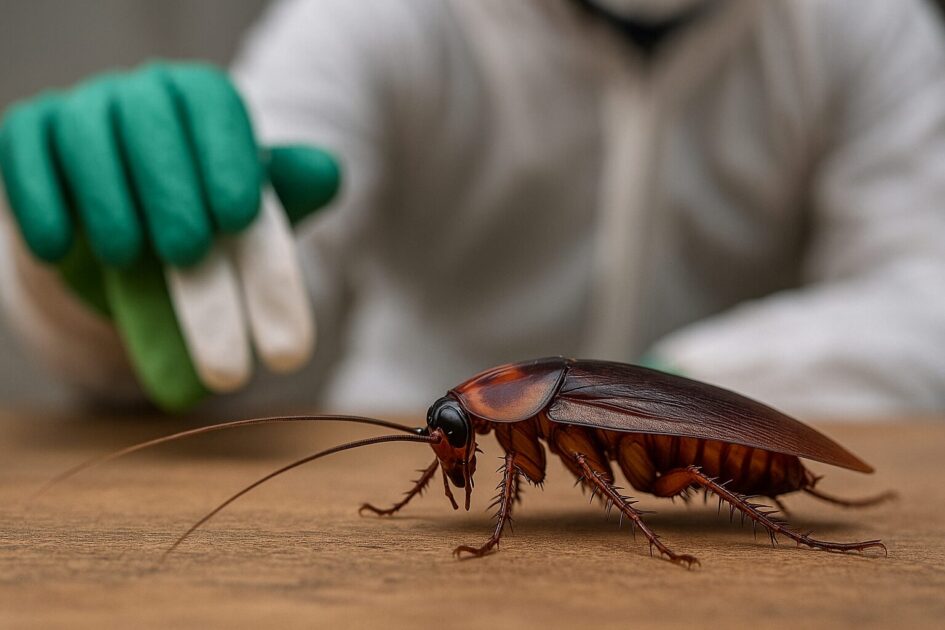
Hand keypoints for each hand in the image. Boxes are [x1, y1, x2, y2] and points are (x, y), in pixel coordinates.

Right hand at [0, 62, 339, 409]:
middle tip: (187, 251)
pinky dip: (39, 202)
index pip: (213, 103)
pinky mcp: (30, 140)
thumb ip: (289, 191)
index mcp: (199, 100)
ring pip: (85, 136)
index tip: (237, 215)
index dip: (225, 154)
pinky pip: (23, 155)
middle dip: (170, 188)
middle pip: (151, 119)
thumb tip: (329, 172)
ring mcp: (82, 112)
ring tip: (128, 256)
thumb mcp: (250, 209)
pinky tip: (57, 248)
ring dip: (107, 200)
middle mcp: (140, 95)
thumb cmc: (203, 217)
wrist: (136, 239)